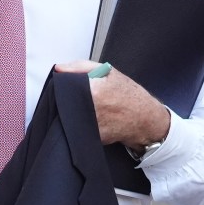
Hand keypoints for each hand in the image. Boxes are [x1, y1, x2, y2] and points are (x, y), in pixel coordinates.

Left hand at [55, 59, 169, 149]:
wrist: (145, 120)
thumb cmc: (129, 95)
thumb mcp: (108, 72)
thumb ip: (80, 67)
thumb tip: (58, 69)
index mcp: (92, 90)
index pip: (63, 87)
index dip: (63, 86)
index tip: (68, 86)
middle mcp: (89, 109)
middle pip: (64, 102)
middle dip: (68, 99)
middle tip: (81, 97)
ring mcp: (89, 125)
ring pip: (69, 115)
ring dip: (73, 112)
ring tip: (90, 108)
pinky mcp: (91, 137)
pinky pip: (78, 127)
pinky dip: (81, 122)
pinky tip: (93, 119)